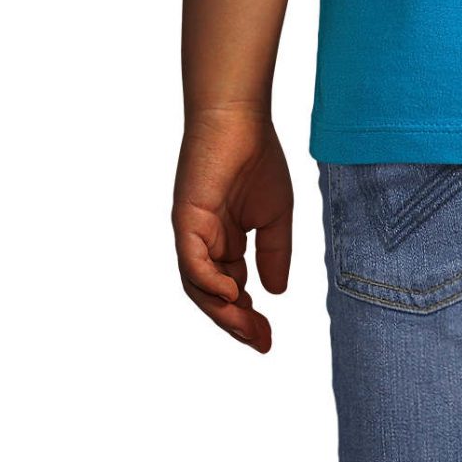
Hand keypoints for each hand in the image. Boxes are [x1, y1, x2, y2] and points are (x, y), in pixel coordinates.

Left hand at [172, 108, 293, 351]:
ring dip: (222, 311)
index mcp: (225, 242)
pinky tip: (233, 294)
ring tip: (248, 326)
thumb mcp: (276, 216)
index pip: (232, 291)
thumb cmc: (257, 158)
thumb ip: (274, 254)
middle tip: (261, 342)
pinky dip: (209, 282)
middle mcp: (205, 243)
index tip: (269, 339)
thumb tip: (275, 293)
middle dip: (236, 323)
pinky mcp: (185, 221)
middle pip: (213, 296)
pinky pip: (192, 262)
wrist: (240, 120)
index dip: (248, 318)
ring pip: (199, 286)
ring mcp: (193, 234)